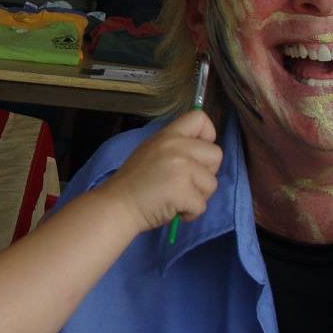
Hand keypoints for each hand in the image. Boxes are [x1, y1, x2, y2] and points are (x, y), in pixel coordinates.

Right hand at [100, 112, 220, 232]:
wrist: (117, 206)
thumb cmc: (134, 183)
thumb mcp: (152, 152)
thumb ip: (175, 147)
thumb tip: (199, 154)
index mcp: (168, 135)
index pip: (200, 118)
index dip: (207, 136)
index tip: (197, 154)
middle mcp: (177, 147)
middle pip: (216, 154)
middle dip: (206, 173)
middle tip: (185, 183)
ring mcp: (182, 168)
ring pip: (212, 183)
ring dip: (198, 196)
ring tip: (176, 198)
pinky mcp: (183, 191)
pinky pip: (202, 205)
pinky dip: (190, 213)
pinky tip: (173, 210)